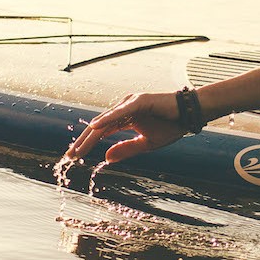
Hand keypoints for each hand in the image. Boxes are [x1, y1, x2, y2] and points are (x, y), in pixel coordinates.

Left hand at [65, 93, 185, 162]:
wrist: (190, 115)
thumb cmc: (170, 126)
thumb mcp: (146, 144)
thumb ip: (126, 149)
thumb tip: (106, 158)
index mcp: (125, 118)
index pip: (101, 132)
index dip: (87, 144)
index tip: (74, 157)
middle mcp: (124, 109)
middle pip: (99, 127)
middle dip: (83, 142)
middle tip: (69, 156)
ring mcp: (131, 103)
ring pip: (106, 120)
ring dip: (90, 135)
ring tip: (78, 148)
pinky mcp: (139, 101)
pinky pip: (121, 112)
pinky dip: (108, 118)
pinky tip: (95, 127)